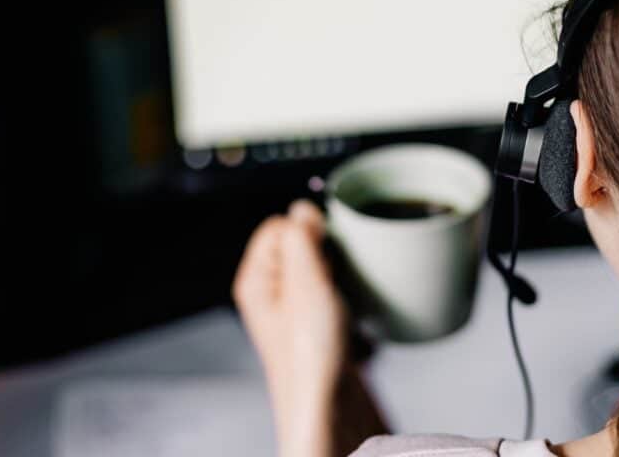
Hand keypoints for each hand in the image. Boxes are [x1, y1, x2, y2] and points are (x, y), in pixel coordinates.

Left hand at [234, 200, 346, 456]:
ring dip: (347, 275)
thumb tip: (303, 207)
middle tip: (342, 272)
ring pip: (328, 270)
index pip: (280, 225)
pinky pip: (345, 295)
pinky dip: (357, 298)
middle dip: (332, 251)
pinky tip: (361, 314)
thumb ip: (301, 239)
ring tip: (352, 294)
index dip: (308, 228)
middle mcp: (274, 295)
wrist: (332, 411)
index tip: (328, 244)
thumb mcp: (305, 284)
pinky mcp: (325, 330)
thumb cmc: (310, 361)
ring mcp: (301, 313)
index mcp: (257, 280)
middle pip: (307, 245)